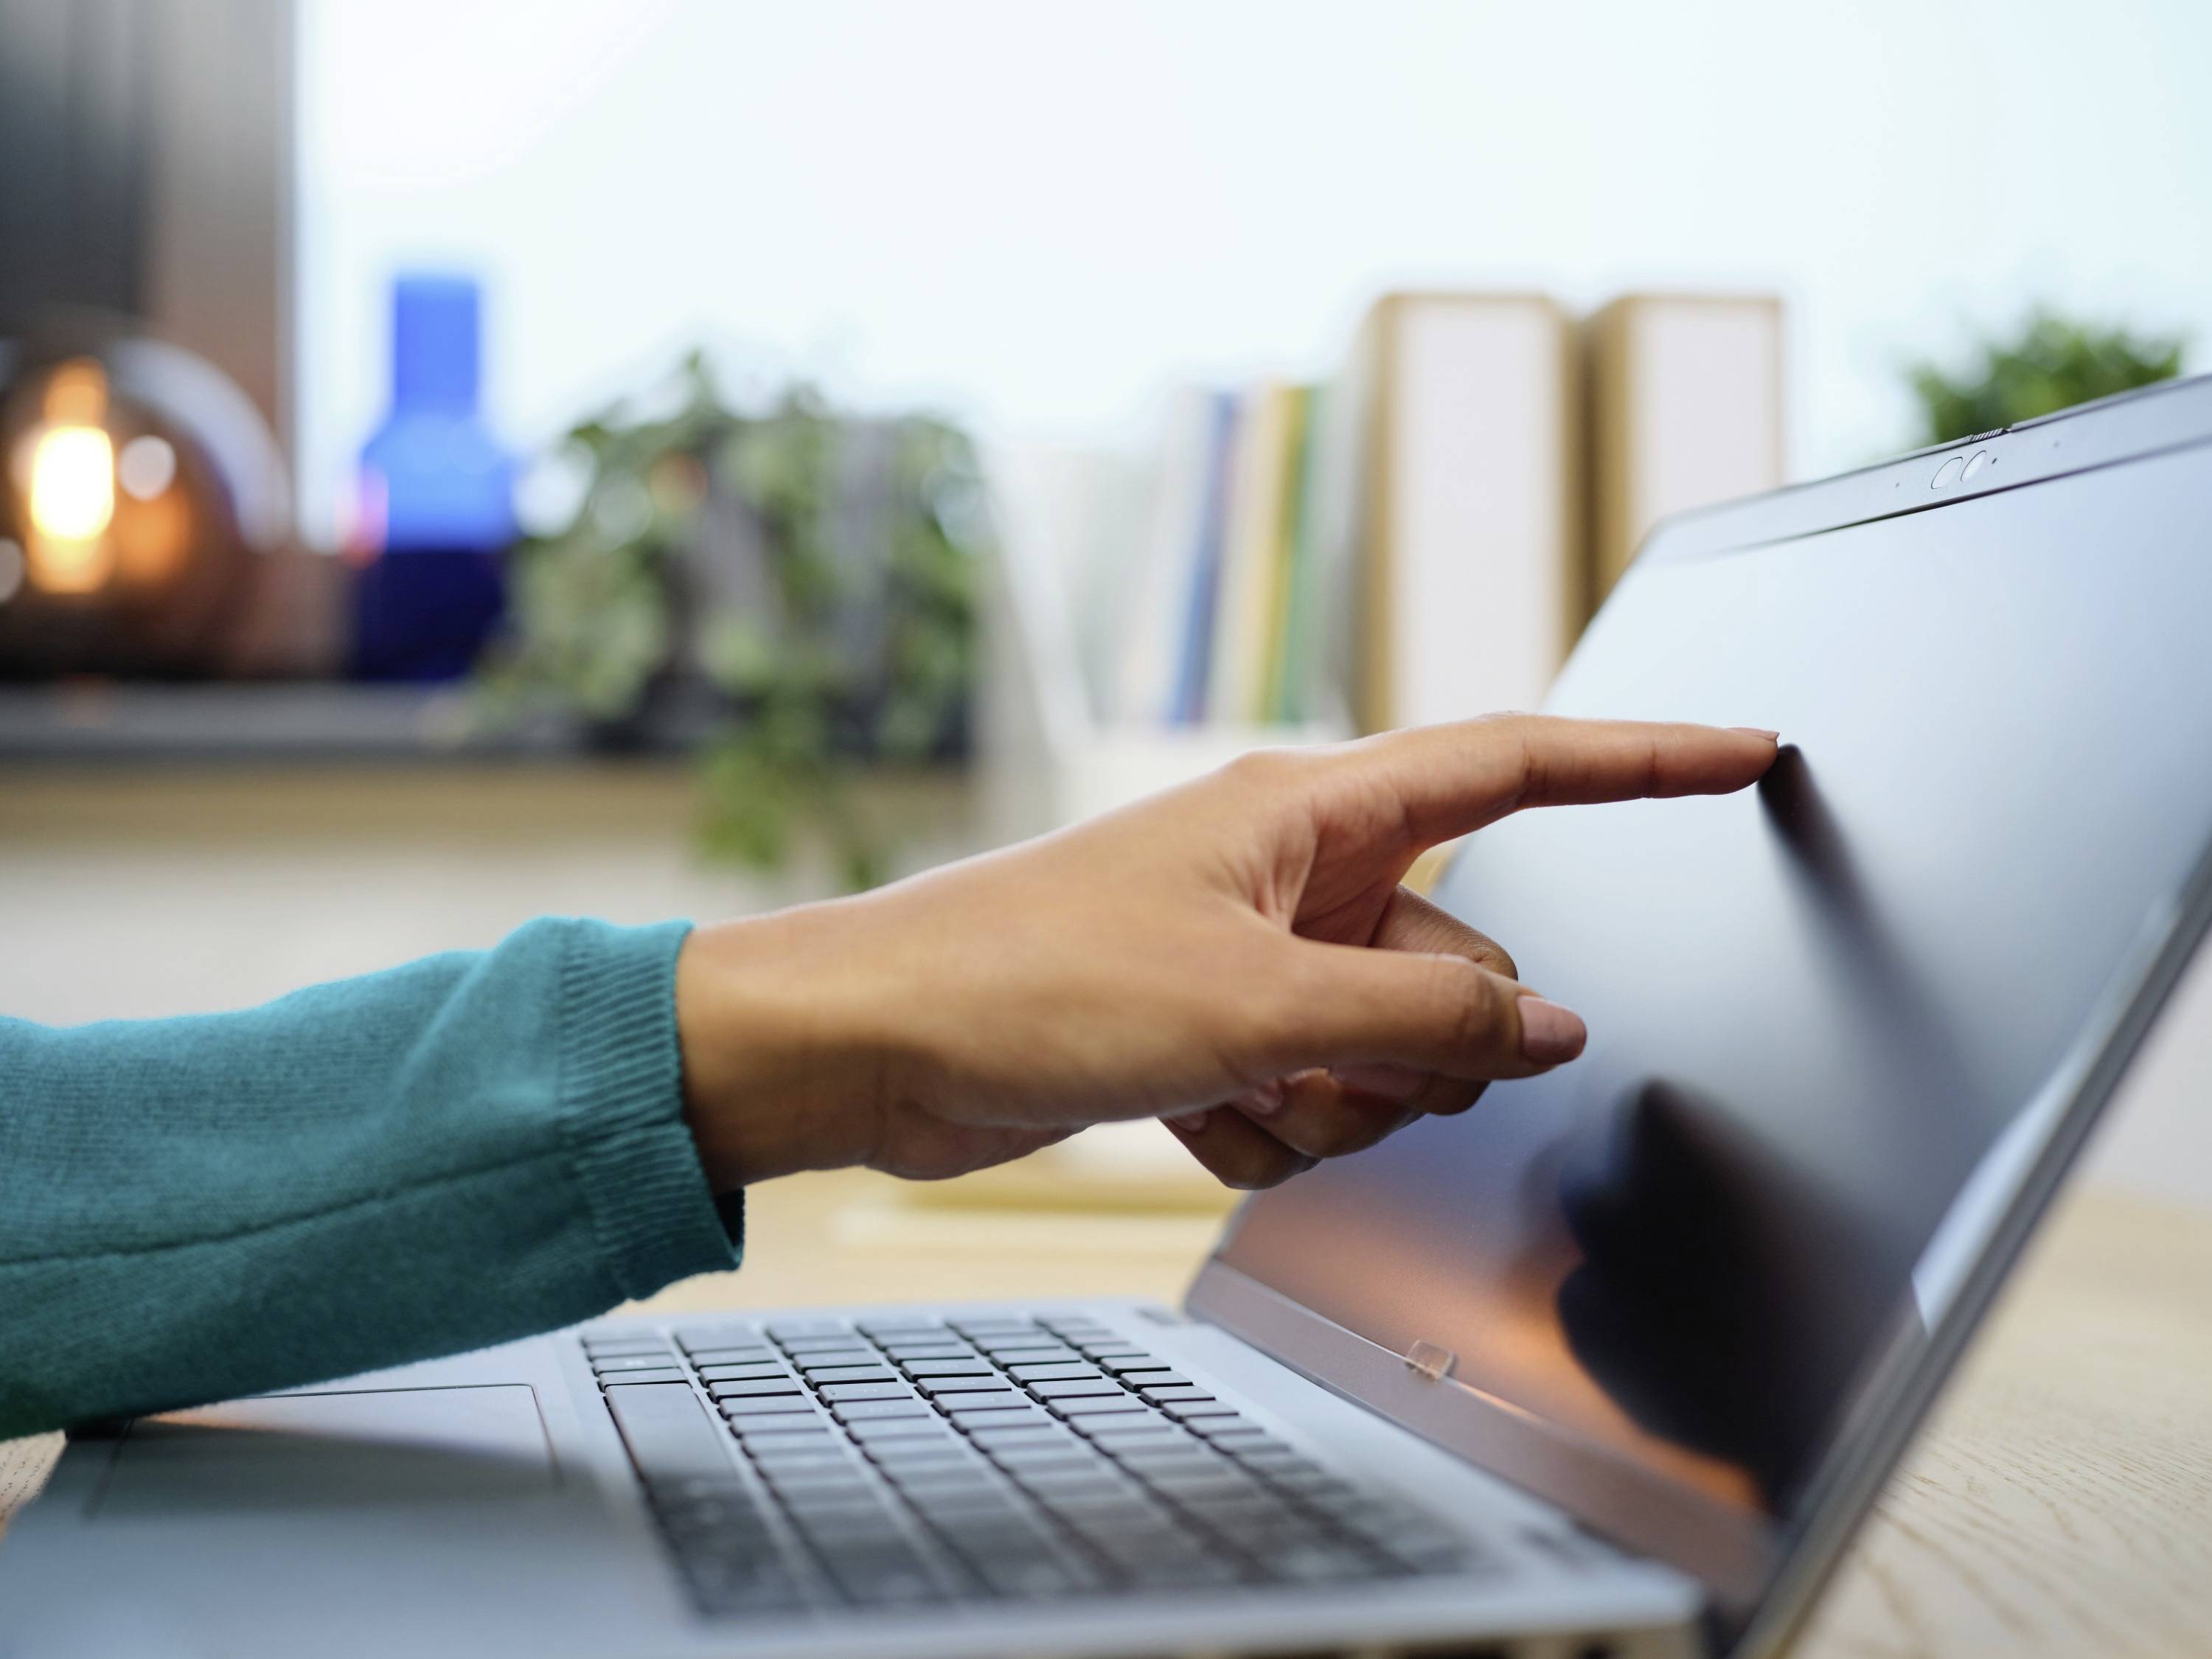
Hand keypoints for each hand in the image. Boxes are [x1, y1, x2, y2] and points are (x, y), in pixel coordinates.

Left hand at [675, 715, 1777, 1190]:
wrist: (871, 1047)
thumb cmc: (1026, 981)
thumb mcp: (1257, 1005)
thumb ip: (1425, 1014)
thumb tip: (1555, 1025)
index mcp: (1307, 814)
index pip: (1515, 766)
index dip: (1642, 761)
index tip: (1747, 749)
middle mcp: (1291, 875)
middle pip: (1460, 958)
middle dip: (1427, 1041)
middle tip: (1330, 1062)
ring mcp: (1254, 957)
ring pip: (1392, 1048)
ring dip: (1336, 1102)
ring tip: (1230, 1091)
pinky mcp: (1212, 1032)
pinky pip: (1312, 1100)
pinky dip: (1267, 1130)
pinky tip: (1185, 1120)